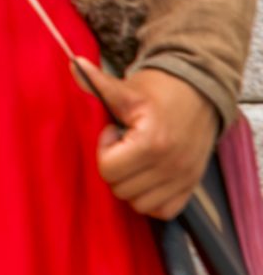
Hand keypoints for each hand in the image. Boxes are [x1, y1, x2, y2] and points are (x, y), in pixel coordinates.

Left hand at [87, 66, 219, 219]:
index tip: (113, 133)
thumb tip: (74, 63)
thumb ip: (98, 83)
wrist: (199, 93)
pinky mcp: (192, 186)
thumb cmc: (158, 91)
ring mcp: (184, 178)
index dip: (104, 150)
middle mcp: (171, 165)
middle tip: (124, 146)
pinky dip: (151, 200)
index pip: (109, 170)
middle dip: (115, 167)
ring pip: (140, 204)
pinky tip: (147, 176)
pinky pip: (164, 211)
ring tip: (136, 159)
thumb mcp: (127, 88)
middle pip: (121, 189)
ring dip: (131, 185)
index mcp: (153, 142)